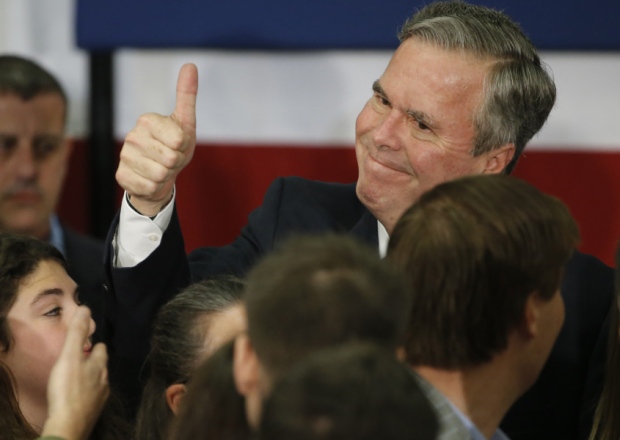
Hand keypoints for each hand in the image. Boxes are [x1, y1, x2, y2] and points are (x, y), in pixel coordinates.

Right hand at [41, 306, 108, 439]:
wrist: (69, 424)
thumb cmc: (68, 389)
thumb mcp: (69, 356)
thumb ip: (77, 334)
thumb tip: (86, 308)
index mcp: (100, 364)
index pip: (102, 348)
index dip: (94, 344)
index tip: (87, 343)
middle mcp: (105, 379)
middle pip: (102, 365)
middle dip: (94, 360)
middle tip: (80, 359)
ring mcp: (101, 397)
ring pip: (99, 381)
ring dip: (91, 377)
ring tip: (79, 377)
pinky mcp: (94, 411)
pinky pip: (93, 397)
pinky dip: (87, 393)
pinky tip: (79, 396)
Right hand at [115, 63, 197, 215]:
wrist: (159, 175)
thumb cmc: (174, 147)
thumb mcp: (185, 122)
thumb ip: (186, 95)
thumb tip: (190, 65)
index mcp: (147, 120)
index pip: (178, 140)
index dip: (184, 147)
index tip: (178, 144)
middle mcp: (132, 136)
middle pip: (171, 158)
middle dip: (176, 163)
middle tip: (170, 160)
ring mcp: (124, 156)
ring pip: (160, 174)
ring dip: (166, 176)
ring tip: (161, 169)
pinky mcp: (121, 176)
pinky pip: (149, 187)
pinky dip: (155, 187)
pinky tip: (150, 179)